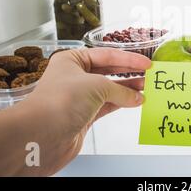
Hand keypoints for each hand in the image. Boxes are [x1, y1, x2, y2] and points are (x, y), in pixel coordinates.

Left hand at [17, 48, 150, 174]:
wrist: (42, 135)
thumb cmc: (61, 101)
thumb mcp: (97, 85)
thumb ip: (120, 89)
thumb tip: (137, 96)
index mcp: (72, 60)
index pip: (106, 55)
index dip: (128, 58)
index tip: (146, 62)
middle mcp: (74, 76)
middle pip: (108, 71)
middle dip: (129, 73)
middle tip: (149, 74)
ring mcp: (79, 97)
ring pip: (109, 89)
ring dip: (128, 89)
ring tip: (147, 88)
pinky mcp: (83, 116)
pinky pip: (107, 105)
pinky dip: (122, 103)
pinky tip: (136, 102)